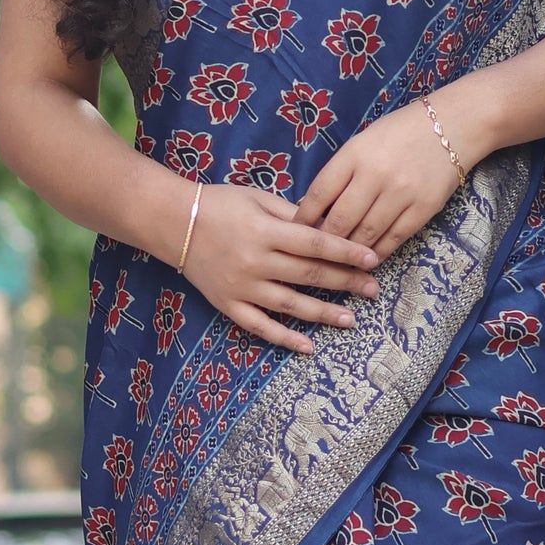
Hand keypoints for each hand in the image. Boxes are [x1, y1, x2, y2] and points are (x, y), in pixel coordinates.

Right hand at [181, 183, 379, 355]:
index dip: (346, 252)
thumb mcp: (258, 198)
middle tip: (372, 290)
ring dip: (322, 313)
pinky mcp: (228, 304)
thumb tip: (329, 226)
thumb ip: (293, 214)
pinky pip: (259, 326)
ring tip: (350, 319)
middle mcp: (255, 262)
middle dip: (344, 282)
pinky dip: (283, 338)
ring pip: (290, 305)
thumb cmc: (219, 204)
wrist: (171, 223)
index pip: (315, 244)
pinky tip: (307, 346)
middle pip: (309, 275)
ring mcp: (241, 287)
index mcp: (265, 231)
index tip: (373, 260)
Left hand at [294, 100, 464, 257]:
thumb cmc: (401, 132)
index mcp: (355, 154)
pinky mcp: (423, 208)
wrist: (453, 125)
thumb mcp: (363, 141)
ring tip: (339, 259)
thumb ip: (340, 172)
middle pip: (339, 221)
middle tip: (315, 252)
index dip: (304, 217)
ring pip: (365, 235)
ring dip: (349, 251)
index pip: (319, 193)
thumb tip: (311, 208)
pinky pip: (393, 239)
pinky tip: (368, 258)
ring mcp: (401, 193)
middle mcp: (376, 174)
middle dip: (324, 241)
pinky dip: (377, 252)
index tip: (296, 231)